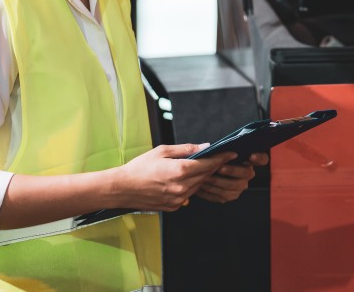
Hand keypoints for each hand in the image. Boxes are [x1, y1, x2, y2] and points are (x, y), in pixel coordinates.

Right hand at [105, 144, 232, 211]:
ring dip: (202, 177)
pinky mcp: (174, 206)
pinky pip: (189, 195)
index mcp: (179, 171)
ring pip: (198, 186)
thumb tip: (204, 147)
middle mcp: (181, 187)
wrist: (123, 188)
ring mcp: (178, 199)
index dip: (221, 158)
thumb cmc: (139, 168)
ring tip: (201, 167)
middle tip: (218, 157)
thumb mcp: (162, 151)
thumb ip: (186, 149)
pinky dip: (190, 186)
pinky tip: (185, 179)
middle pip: (205, 175)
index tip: (231, 153)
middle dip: (213, 166)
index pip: (208, 164)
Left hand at [194, 153, 268, 203]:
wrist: (195, 175)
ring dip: (220, 182)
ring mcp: (239, 185)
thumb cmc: (203, 160)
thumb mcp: (202, 150)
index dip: (259, 158)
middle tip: (219, 168)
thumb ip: (202, 147)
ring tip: (206, 178)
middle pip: (247, 173)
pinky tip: (203, 186)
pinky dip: (213, 191)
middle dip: (233, 170)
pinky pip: (225, 196)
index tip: (251, 155)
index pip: (262, 159)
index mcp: (246, 157)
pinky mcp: (230, 195)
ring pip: (236, 186)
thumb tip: (207, 146)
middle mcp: (246, 172)